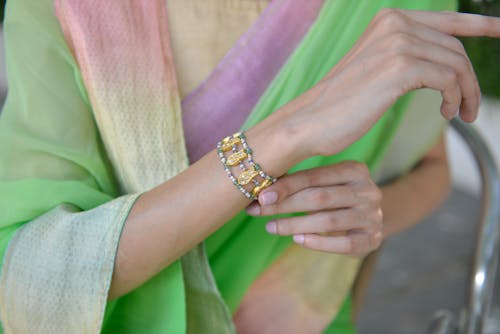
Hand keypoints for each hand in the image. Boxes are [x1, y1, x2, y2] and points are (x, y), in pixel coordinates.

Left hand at [246, 161, 382, 256]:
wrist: (369, 219)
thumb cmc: (337, 197)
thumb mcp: (324, 184)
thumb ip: (299, 183)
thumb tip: (261, 192)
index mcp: (354, 169)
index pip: (313, 177)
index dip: (284, 187)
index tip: (260, 197)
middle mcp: (367, 191)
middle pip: (319, 198)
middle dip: (284, 206)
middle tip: (258, 212)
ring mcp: (372, 216)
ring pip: (329, 221)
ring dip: (295, 225)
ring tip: (271, 227)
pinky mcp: (373, 239)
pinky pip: (345, 244)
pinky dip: (319, 243)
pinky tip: (298, 240)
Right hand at [281, 9, 499, 156]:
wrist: (309, 122)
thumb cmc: (339, 105)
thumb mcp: (374, 71)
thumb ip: (404, 57)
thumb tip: (440, 64)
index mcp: (387, 20)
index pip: (447, 19)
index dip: (480, 23)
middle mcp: (394, 24)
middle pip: (455, 47)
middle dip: (470, 80)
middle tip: (469, 109)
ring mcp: (397, 43)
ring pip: (457, 64)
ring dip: (466, 94)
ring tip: (459, 115)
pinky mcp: (400, 68)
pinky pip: (449, 80)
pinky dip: (455, 99)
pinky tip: (446, 114)